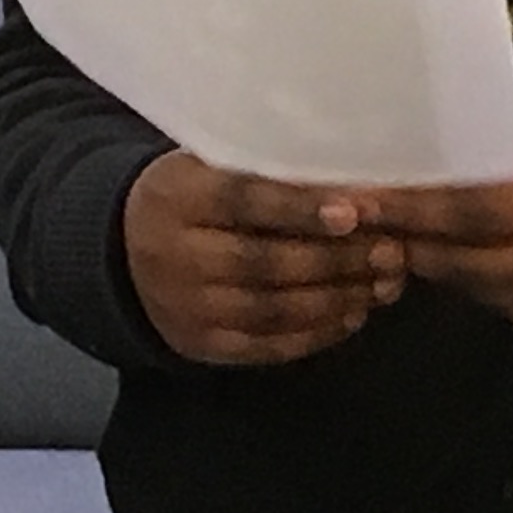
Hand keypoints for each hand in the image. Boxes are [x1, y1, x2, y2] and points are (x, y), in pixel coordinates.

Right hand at [121, 150, 406, 365]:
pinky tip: (352, 314)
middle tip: (390, 252)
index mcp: (178, 197)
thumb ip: (264, 170)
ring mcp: (186, 308)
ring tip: (382, 283)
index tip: (358, 211)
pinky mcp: (201, 345)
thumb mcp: (208, 167)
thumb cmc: (192, 197)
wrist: (122, 253)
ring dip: (336, 299)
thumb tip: (351, 183)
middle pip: (265, 263)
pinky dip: (316, 333)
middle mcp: (176, 256)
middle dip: (336, 260)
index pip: (245, 201)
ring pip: (272, 310)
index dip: (303, 208)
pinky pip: (267, 345)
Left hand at [361, 135, 512, 341]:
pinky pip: (494, 305)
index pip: (481, 212)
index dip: (418, 208)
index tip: (364, 199)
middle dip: (404, 242)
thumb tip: (433, 178)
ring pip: (474, 288)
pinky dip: (459, 283)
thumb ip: (508, 171)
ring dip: (423, 266)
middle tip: (344, 223)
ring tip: (373, 240)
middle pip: (468, 260)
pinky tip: (426, 261)